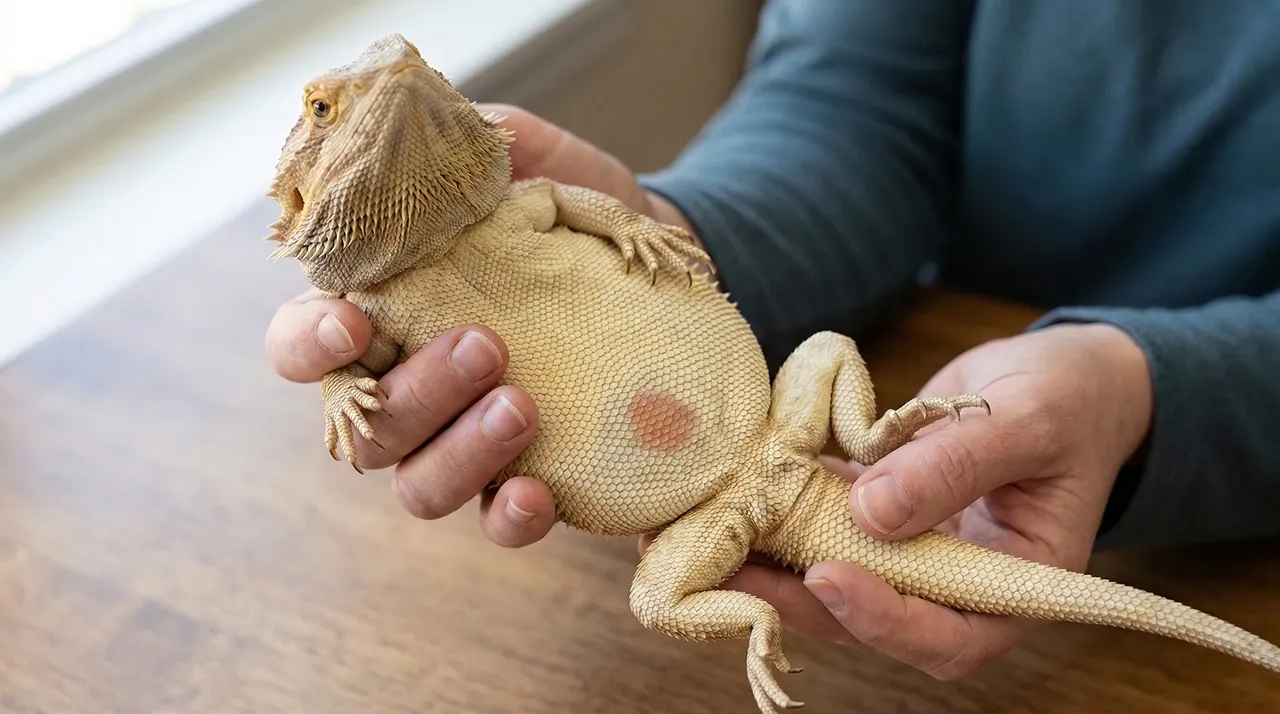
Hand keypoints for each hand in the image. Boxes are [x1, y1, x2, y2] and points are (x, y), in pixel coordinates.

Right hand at [265, 104, 692, 545]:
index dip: (308, 346)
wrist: (656, 261)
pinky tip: (537, 494)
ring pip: (418, 485)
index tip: (349, 323)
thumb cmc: (564, 210)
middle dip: (419, 392)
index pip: (302, 347)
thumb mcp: (518, 157)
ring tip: (523, 405)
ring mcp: (461, 442)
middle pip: (366, 426)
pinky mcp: (525, 478)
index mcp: (381, 316)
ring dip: (461, 453)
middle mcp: (407, 389)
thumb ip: (456, 146)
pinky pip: (494, 523)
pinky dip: (508, 518)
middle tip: (487, 343)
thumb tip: (415, 122)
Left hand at [683, 322, 1152, 678]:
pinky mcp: (873, 508)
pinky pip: (819, 517)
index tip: (826, 577)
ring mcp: (906, 548)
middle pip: (864, 612)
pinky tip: (721, 485)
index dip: (881, 620)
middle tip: (712, 565)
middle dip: (786, 595)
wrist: (1059, 373)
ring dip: (759, 554)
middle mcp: (950, 582)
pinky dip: (774, 504)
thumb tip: (871, 514)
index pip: (946, 637)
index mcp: (1012, 587)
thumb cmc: (1070, 401)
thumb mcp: (1028, 423)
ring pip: (826, 569)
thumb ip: (954, 468)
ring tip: (684, 533)